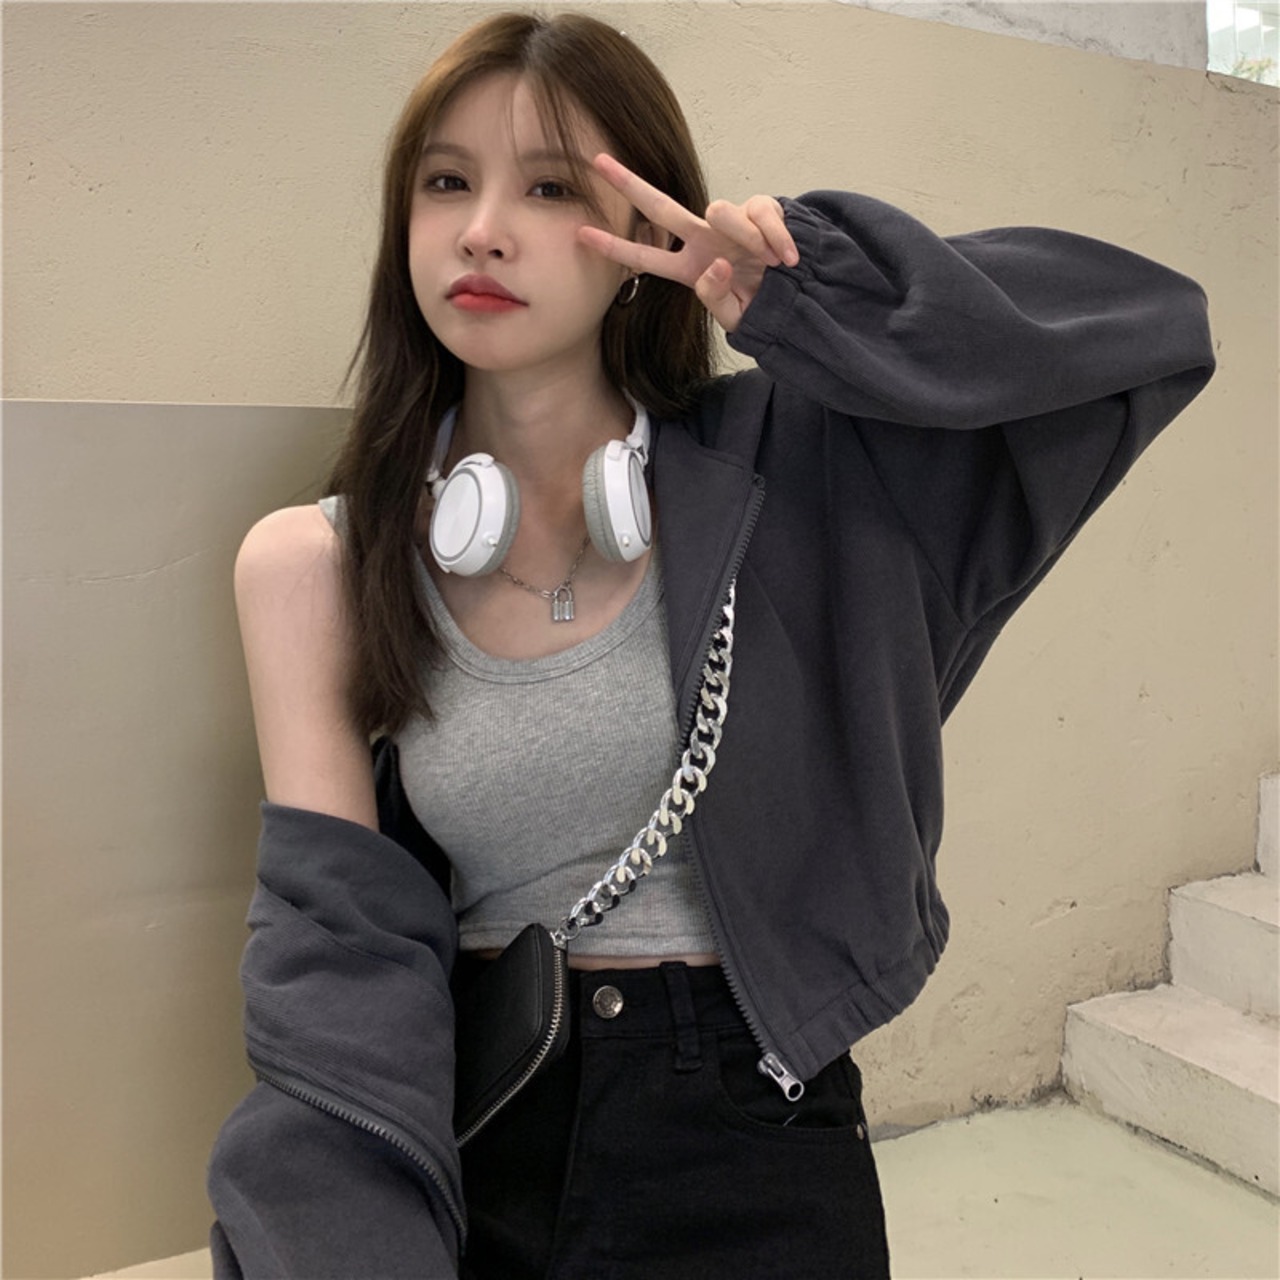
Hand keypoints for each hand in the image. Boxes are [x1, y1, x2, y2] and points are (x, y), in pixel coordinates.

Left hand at [578, 153, 798, 333]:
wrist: (800, 299)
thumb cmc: (760, 306)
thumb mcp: (735, 317)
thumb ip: (717, 298)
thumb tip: (715, 265)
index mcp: (690, 268)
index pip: (646, 257)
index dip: (614, 247)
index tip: (581, 233)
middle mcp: (703, 239)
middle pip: (661, 207)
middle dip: (629, 185)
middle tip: (598, 161)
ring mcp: (729, 223)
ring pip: (721, 211)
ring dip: (742, 235)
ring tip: (766, 261)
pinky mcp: (761, 212)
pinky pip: (763, 213)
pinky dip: (776, 237)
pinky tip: (786, 259)